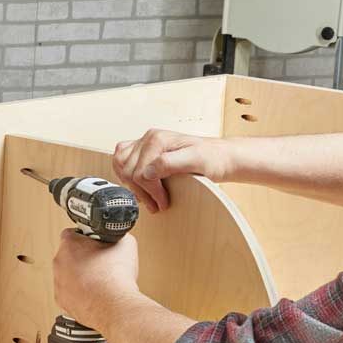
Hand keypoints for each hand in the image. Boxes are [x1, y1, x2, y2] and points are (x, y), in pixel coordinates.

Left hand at [53, 230, 139, 328]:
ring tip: (100, 282)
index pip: (74, 233)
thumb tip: (118, 239)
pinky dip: (81, 294)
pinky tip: (95, 294)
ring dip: (81, 277)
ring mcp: (58, 283)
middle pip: (70, 255)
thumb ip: (117, 237)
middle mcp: (59, 262)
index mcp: (69, 243)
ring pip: (69, 275)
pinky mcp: (62, 300)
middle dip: (84, 258)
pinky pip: (71, 293)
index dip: (89, 238)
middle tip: (101, 264)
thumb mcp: (126, 244)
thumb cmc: (115, 276)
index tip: (98, 245)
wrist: (113, 306)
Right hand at [112, 129, 228, 213]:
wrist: (221, 157)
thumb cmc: (212, 159)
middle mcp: (149, 138)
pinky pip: (122, 159)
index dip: (150, 192)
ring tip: (147, 197)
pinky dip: (125, 173)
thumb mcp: (196, 161)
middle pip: (128, 171)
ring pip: (121, 165)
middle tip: (156, 205)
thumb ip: (170, 163)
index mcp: (157, 139)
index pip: (140, 172)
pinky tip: (137, 184)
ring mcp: (146, 143)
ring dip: (131, 185)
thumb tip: (147, 171)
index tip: (163, 202)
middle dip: (142, 192)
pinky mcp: (146, 150)